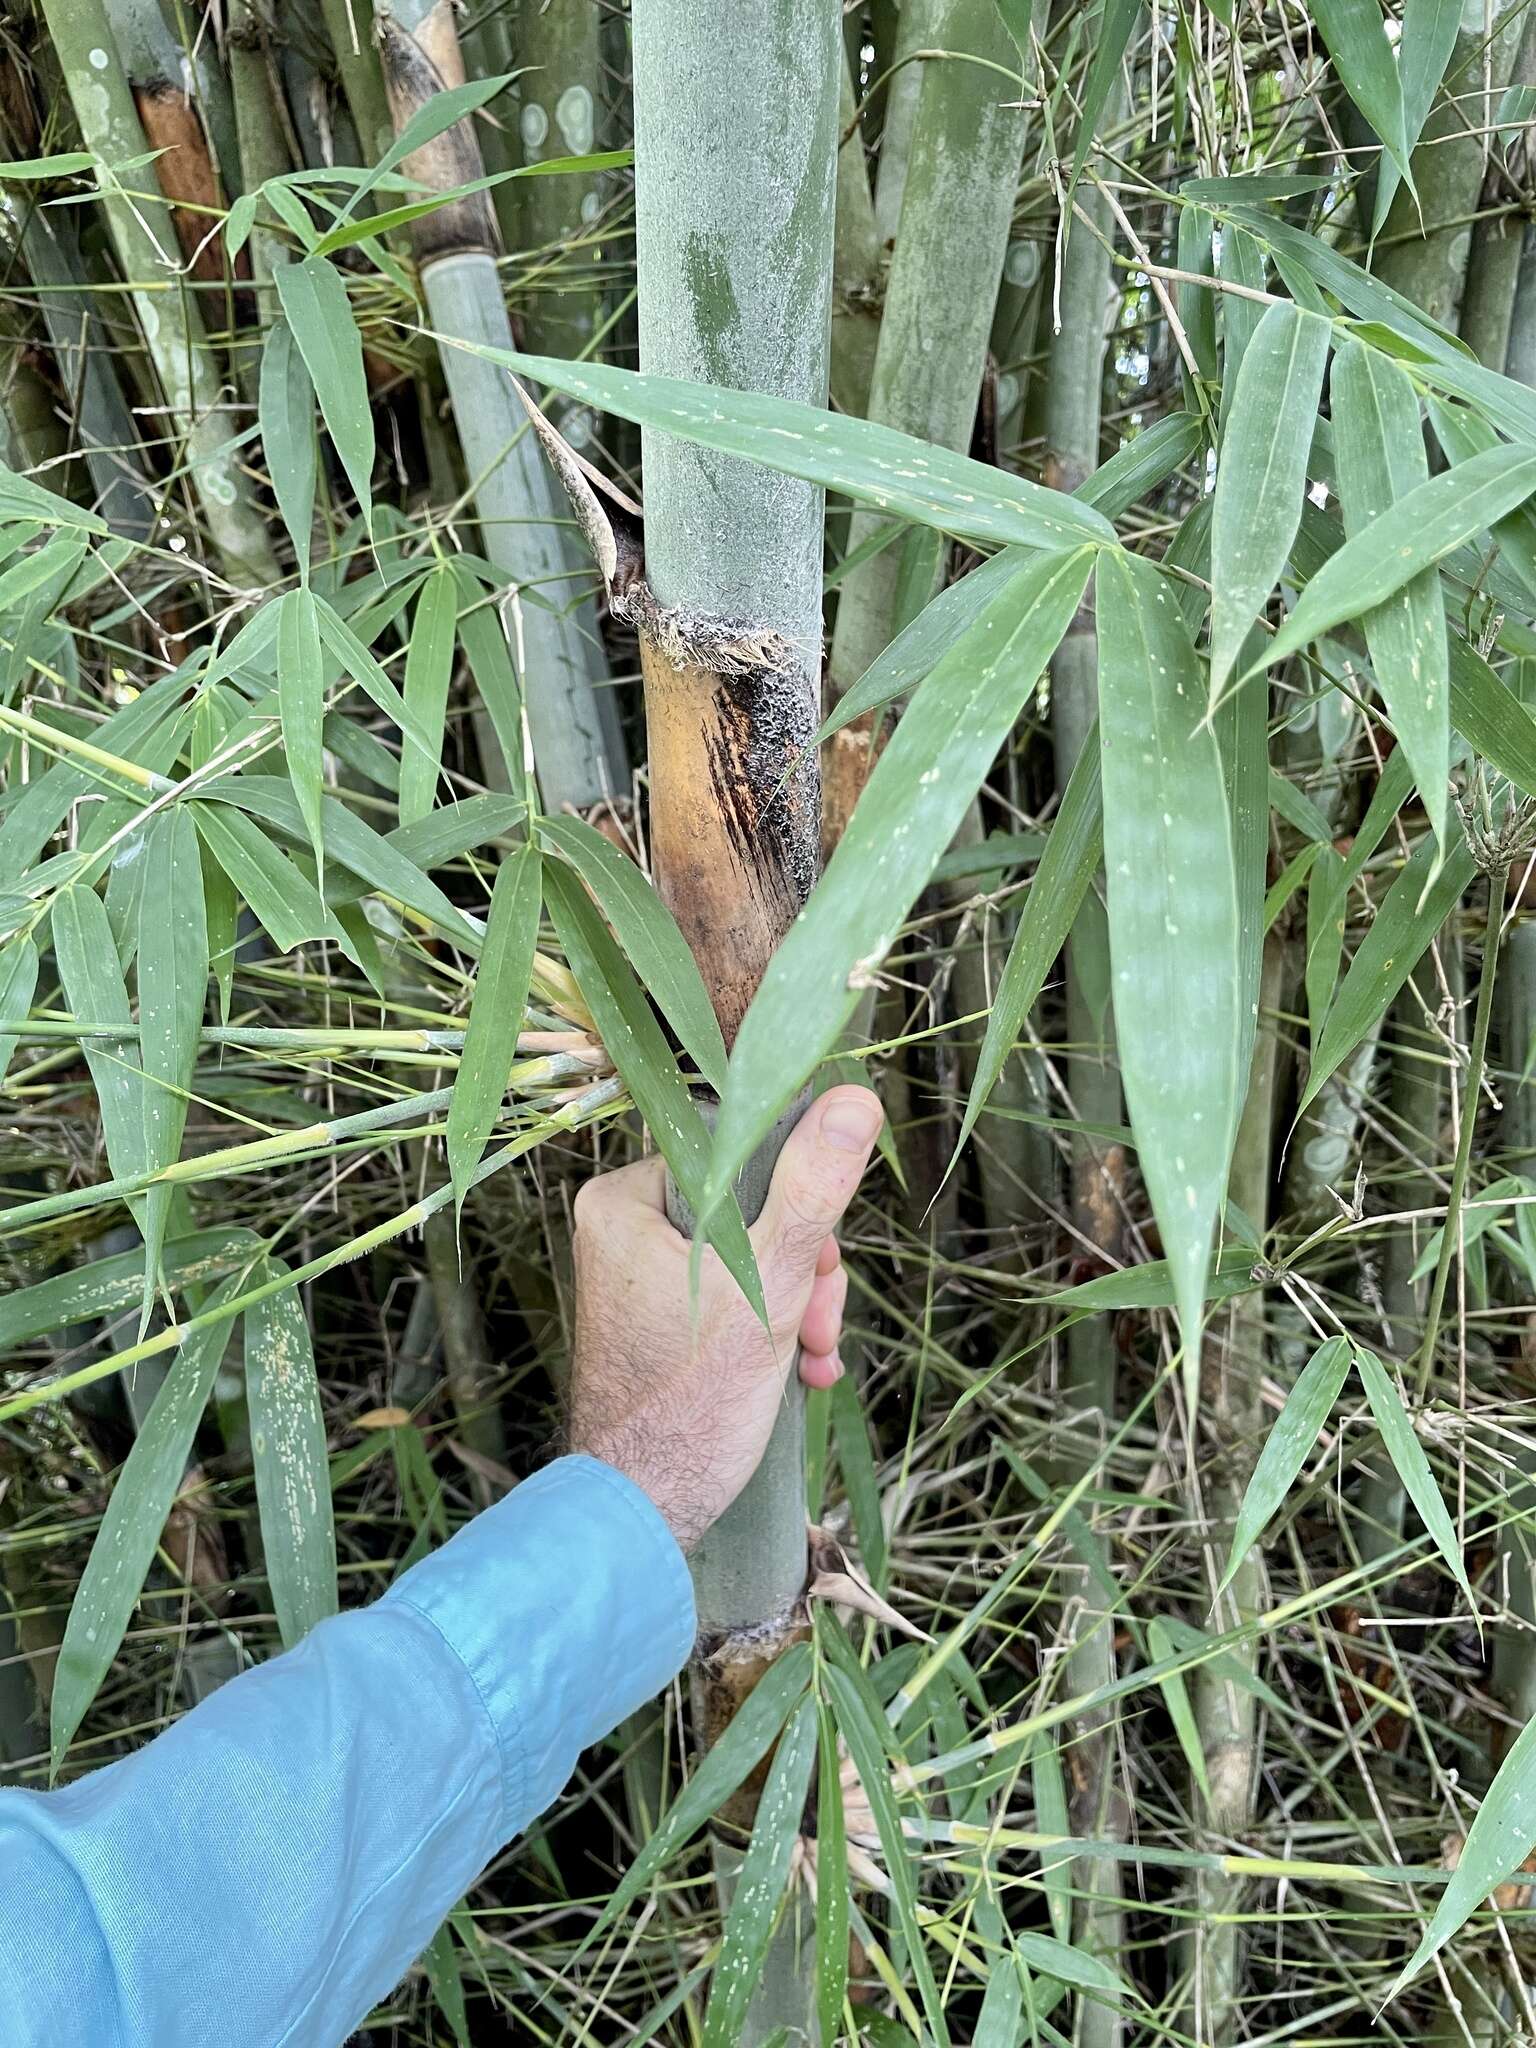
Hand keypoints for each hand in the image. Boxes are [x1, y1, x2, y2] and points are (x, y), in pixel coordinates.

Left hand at [567, 1086, 883, 1550]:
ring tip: (813, 1357)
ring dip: (801, 1308)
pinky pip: (736, 1300)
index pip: (738, 1154)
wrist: (644, 1514)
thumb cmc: (692, 1401)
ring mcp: (641, 1280)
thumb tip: (855, 1098)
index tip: (822, 1254)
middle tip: (819, 1323)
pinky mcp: (661, 1324)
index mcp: (626, 1198)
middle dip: (806, 1271)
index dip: (797, 1199)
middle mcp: (623, 1229)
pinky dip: (775, 1333)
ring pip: (755, 1260)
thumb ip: (812, 1189)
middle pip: (753, 1212)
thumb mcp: (770, 1283)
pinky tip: (802, 1372)